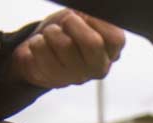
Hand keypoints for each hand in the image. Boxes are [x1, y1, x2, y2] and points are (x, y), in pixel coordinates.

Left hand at [10, 10, 125, 88]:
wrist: (45, 53)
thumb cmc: (68, 33)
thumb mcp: (85, 20)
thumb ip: (94, 18)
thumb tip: (88, 13)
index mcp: (111, 52)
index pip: (115, 38)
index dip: (97, 22)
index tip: (85, 17)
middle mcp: (99, 67)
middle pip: (93, 43)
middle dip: (73, 23)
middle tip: (66, 22)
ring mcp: (78, 76)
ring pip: (63, 44)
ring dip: (52, 32)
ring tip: (52, 34)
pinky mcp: (55, 78)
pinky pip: (42, 50)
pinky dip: (37, 42)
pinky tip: (43, 46)